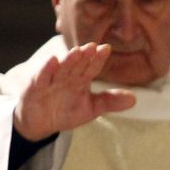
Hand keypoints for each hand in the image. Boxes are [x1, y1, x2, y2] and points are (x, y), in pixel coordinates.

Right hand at [13, 43, 136, 140]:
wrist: (38, 123)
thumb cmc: (65, 111)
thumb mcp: (90, 109)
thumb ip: (109, 101)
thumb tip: (134, 99)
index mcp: (81, 80)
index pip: (91, 68)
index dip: (98, 59)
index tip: (106, 48)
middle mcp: (67, 77)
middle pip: (77, 65)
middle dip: (84, 56)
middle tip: (92, 46)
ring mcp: (50, 81)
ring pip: (61, 69)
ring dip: (68, 61)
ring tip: (77, 52)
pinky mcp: (35, 88)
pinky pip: (41, 79)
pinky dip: (46, 71)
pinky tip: (52, 61)